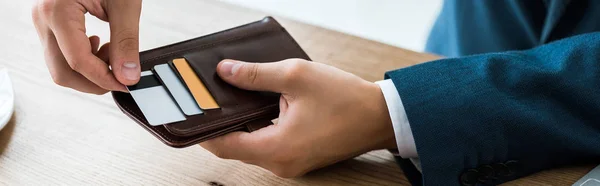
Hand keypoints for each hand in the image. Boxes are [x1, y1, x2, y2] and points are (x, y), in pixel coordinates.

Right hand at [32, 0, 142, 93]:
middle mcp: (43, 18)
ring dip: (89, 71)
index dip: (104, 79)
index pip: (77, 62)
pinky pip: (61, 53)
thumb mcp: (124, 4)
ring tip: (113, 53)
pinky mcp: (49, 23)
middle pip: (62, 72)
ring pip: (59, 66)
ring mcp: (42, 21)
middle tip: (122, 76)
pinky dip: (83, 59)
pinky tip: (102, 46)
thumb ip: (127, 41)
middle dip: (94, 82)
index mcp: (57, 11)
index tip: (126, 84)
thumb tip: (129, 75)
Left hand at [200, 59, 395, 177]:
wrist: (380, 117)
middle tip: (211, 98)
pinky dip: (258, 128)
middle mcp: (280, 163)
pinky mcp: (299, 158)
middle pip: (234, 147)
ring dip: (241, 124)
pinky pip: (268, 146)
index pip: (223, 145)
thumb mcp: (296, 77)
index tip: (191, 112)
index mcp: (276, 148)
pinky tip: (259, 105)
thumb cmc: (345, 98)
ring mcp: (290, 163)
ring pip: (251, 146)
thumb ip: (256, 75)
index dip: (203, 128)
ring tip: (233, 97)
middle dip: (220, 124)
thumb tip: (225, 72)